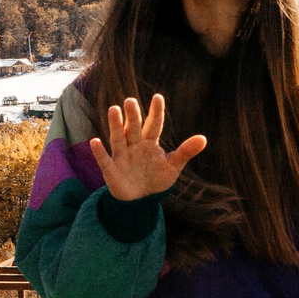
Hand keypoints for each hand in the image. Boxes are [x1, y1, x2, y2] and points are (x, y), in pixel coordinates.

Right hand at [89, 94, 206, 201]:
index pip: (154, 125)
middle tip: (130, 101)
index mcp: (150, 143)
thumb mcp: (173, 166)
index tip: (158, 97)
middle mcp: (134, 146)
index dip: (156, 112)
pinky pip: (104, 160)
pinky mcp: (112, 170)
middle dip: (133, 116)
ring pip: (118, 138)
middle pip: (134, 128)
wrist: (141, 200)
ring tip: (113, 110)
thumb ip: (186, 151)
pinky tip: (95, 141)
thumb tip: (204, 138)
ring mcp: (122, 156)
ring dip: (115, 125)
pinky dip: (99, 152)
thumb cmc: (156, 179)